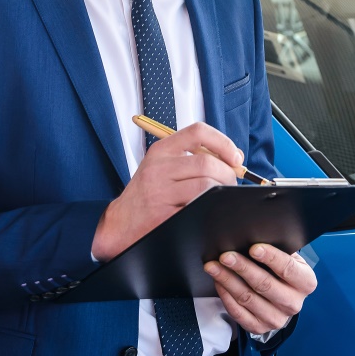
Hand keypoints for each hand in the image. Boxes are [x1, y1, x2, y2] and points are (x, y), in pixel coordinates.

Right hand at [91, 122, 241, 260]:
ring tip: (221, 197)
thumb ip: (190, 158)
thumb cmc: (146, 194)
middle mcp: (158, 168)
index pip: (197, 132)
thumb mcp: (161, 167)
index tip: (235, 157)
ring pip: (206, 185)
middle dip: (228, 174)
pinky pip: (198, 207)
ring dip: (222, 192)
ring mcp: (159, 192)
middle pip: (207, 162)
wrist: (119, 223)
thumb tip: (232, 159)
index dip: (223, 142)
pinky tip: (207, 209)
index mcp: (161, 151)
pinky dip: (210, 208)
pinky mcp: (163, 215)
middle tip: (231, 184)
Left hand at [204, 243, 316, 334]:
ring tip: (214, 267)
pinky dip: (226, 296)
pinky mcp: (259, 327)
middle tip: (225, 256)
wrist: (282, 298)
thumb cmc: (282, 272)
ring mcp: (276, 318)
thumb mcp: (288, 258)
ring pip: (248, 298)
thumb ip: (278, 250)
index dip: (271, 258)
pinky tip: (218, 282)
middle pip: (265, 285)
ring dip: (228, 280)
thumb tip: (253, 237)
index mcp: (305, 283)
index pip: (288, 269)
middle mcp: (294, 303)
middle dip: (242, 268)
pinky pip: (238, 312)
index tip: (253, 248)